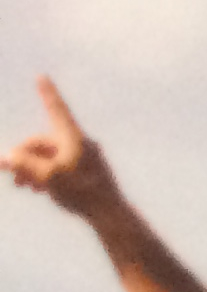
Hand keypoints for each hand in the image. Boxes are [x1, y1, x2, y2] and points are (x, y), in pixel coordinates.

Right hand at [6, 77, 125, 218]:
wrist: (111, 214)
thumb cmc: (82, 193)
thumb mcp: (48, 176)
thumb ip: (24, 164)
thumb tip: (7, 156)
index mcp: (74, 138)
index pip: (56, 110)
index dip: (47, 93)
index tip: (43, 77)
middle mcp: (81, 144)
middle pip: (43, 143)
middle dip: (23, 157)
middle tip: (11, 176)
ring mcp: (85, 159)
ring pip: (50, 157)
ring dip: (32, 169)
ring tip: (23, 186)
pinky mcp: (87, 173)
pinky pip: (61, 167)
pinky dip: (47, 175)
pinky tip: (39, 190)